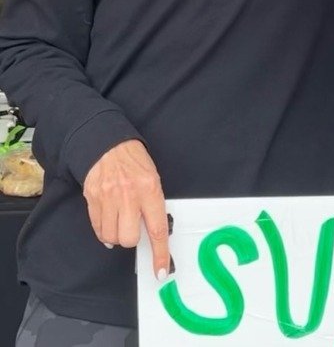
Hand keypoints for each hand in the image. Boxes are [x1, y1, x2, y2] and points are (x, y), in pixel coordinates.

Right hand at [83, 139, 169, 279]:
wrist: (107, 145)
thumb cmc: (134, 162)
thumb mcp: (152, 178)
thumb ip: (152, 204)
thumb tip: (153, 233)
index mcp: (149, 188)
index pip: (157, 228)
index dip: (160, 253)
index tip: (160, 270)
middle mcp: (128, 195)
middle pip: (129, 239)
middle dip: (132, 238)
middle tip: (132, 224)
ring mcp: (108, 198)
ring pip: (112, 238)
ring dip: (116, 235)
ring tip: (120, 219)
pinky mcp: (92, 200)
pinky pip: (98, 229)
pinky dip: (104, 231)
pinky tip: (109, 219)